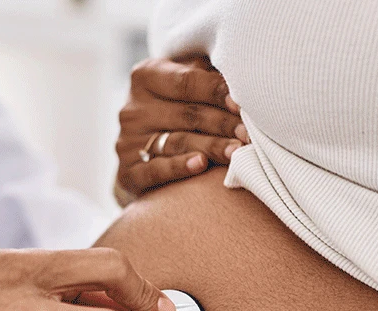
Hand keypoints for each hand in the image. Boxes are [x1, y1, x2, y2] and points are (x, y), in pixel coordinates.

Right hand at [116, 57, 249, 201]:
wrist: (143, 155)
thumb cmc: (176, 110)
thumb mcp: (185, 84)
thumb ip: (205, 74)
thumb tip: (244, 71)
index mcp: (146, 76)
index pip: (186, 82)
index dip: (216, 91)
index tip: (242, 104)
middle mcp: (133, 108)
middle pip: (186, 114)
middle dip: (222, 123)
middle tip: (249, 134)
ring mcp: (127, 141)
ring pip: (177, 142)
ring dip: (211, 147)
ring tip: (236, 152)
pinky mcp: (128, 172)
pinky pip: (155, 170)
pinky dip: (179, 167)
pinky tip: (201, 165)